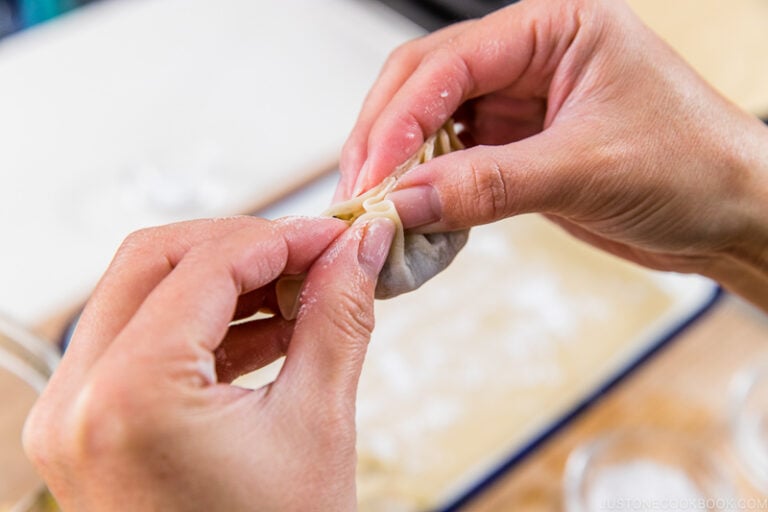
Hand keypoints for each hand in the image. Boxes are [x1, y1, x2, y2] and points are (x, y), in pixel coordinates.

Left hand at [23, 215, 394, 510]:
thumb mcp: (317, 429)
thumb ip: (337, 321)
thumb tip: (359, 251)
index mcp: (129, 399)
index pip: (205, 268)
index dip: (281, 238)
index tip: (334, 234)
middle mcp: (77, 401)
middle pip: (154, 262)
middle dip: (242, 246)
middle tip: (313, 253)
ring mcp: (72, 416)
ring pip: (141, 295)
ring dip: (223, 282)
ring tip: (300, 292)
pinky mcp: (87, 428)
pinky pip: (140, 342)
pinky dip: (204, 324)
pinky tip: (268, 329)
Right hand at [337, 0, 767, 308]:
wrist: (734, 215)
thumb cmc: (694, 164)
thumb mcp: (588, 168)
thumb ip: (491, 184)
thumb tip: (407, 202)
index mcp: (552, 28)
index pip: (449, 63)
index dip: (399, 118)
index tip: (372, 172)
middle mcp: (528, 60)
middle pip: (424, 86)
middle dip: (385, 139)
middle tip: (358, 192)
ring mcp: (518, 107)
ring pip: (431, 127)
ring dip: (399, 168)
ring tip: (375, 210)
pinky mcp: (516, 150)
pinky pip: (453, 165)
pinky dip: (428, 192)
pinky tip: (414, 216)